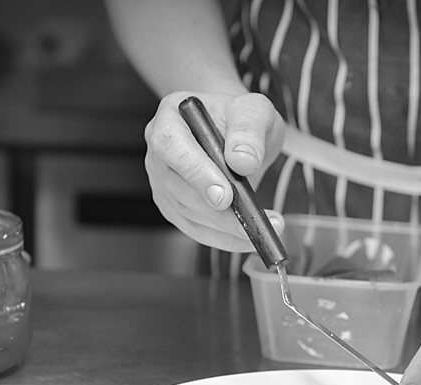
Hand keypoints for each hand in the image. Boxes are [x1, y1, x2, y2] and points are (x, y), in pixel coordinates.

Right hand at [144, 90, 285, 250]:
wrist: (235, 133)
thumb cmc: (240, 118)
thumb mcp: (254, 110)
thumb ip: (249, 129)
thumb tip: (243, 161)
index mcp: (170, 118)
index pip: (172, 146)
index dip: (196, 173)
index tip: (224, 196)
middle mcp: (159, 153)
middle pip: (179, 188)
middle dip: (217, 212)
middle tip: (251, 222)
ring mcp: (163, 183)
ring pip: (187, 214)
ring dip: (225, 229)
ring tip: (261, 228)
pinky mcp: (174, 207)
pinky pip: (195, 229)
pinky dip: (222, 238)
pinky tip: (246, 238)